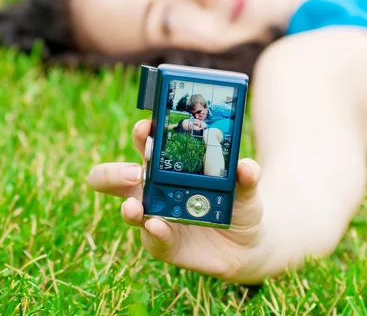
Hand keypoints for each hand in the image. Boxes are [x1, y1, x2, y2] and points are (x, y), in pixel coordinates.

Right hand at [88, 120, 266, 284]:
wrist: (246, 243)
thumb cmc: (238, 203)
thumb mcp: (246, 186)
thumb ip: (247, 175)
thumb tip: (246, 166)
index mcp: (168, 164)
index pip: (146, 143)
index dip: (142, 133)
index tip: (146, 127)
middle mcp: (155, 188)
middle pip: (119, 177)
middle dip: (115, 172)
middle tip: (134, 172)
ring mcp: (157, 216)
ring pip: (129, 208)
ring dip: (129, 206)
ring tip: (133, 206)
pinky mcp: (164, 243)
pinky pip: (152, 239)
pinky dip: (154, 232)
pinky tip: (157, 226)